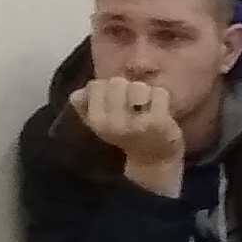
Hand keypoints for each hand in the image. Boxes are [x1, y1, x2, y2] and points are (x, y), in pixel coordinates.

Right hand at [68, 74, 185, 195]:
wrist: (152, 159)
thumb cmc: (124, 134)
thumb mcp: (98, 122)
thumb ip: (84, 105)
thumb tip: (80, 91)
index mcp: (95, 121)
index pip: (94, 85)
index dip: (107, 86)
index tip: (115, 98)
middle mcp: (112, 123)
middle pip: (116, 82)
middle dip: (126, 87)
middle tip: (132, 102)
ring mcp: (136, 123)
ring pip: (138, 86)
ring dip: (145, 92)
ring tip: (145, 106)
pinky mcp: (159, 122)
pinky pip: (159, 92)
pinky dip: (161, 97)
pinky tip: (160, 109)